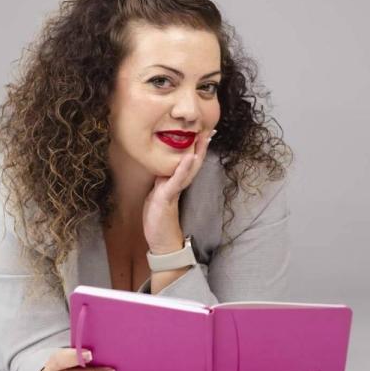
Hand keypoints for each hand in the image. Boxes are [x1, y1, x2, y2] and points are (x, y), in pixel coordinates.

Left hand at [143, 129, 216, 252]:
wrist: (161, 241)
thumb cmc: (159, 218)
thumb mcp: (158, 194)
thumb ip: (163, 182)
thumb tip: (163, 170)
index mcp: (175, 182)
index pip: (187, 162)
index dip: (195, 148)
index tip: (204, 132)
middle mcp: (178, 184)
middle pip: (193, 162)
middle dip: (201, 146)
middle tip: (211, 129)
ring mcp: (174, 190)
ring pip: (188, 169)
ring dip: (196, 153)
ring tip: (204, 137)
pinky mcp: (168, 196)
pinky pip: (176, 180)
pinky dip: (183, 168)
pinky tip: (189, 157)